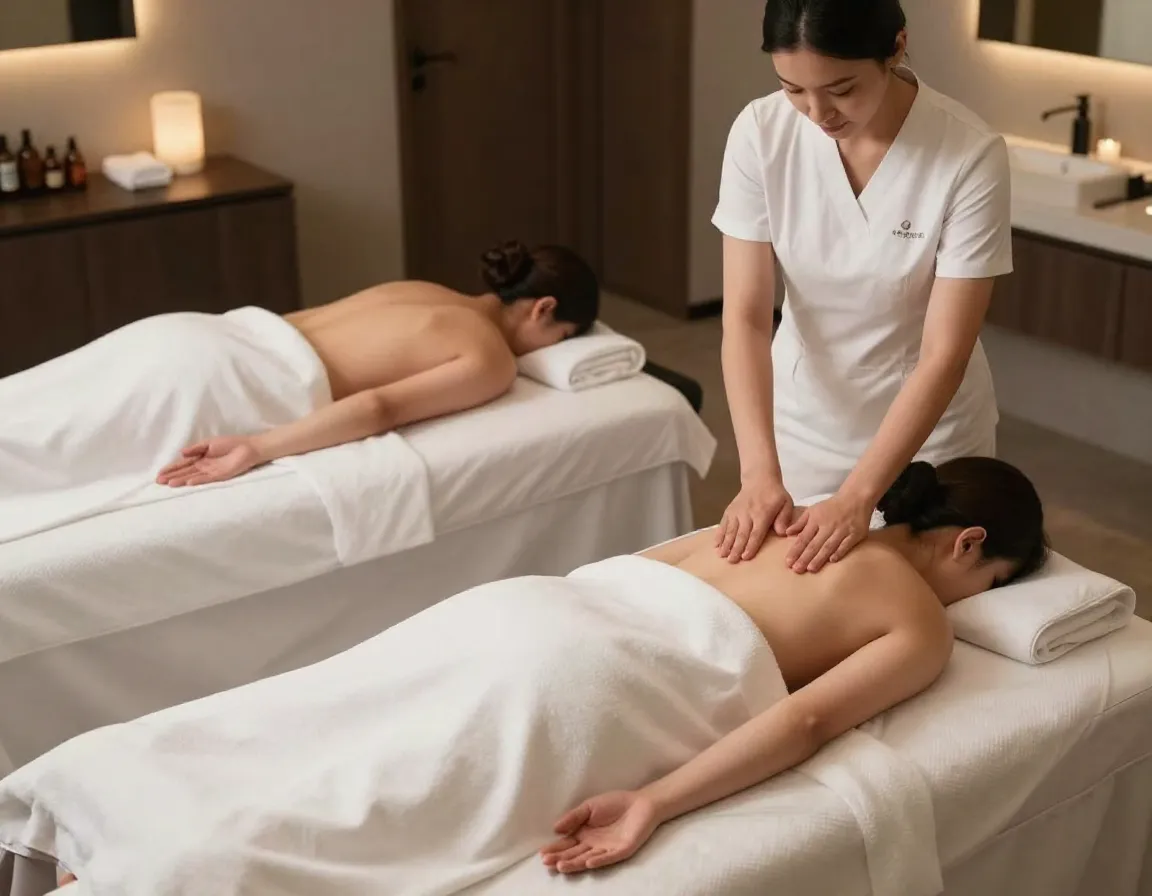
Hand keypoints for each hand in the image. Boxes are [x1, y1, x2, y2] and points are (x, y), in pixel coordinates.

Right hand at [156, 436, 262, 486]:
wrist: (248, 447)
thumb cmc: (230, 443)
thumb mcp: (209, 443)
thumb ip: (196, 448)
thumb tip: (181, 452)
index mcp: (199, 458)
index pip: (182, 464)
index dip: (171, 468)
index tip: (159, 473)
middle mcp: (203, 466)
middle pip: (185, 472)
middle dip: (172, 476)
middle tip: (159, 481)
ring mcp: (211, 472)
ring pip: (193, 477)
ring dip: (181, 480)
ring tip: (169, 484)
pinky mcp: (220, 475)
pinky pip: (207, 479)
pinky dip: (197, 480)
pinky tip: (188, 483)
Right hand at [539, 790, 659, 874]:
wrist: (640, 803)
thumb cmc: (614, 803)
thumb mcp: (589, 807)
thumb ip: (573, 817)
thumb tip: (555, 828)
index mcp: (584, 834)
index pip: (566, 844)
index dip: (555, 848)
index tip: (542, 853)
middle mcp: (593, 845)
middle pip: (574, 853)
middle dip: (560, 858)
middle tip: (546, 862)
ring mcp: (607, 849)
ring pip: (587, 858)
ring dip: (575, 863)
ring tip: (561, 866)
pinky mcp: (621, 851)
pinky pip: (608, 857)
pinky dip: (598, 860)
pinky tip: (587, 862)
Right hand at [716, 477, 794, 562]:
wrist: (760, 479)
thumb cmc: (775, 495)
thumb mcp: (786, 504)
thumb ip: (784, 518)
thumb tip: (782, 533)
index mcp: (762, 514)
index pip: (756, 533)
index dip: (750, 545)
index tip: (745, 557)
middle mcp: (747, 514)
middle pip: (741, 534)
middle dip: (736, 548)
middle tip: (731, 561)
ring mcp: (736, 512)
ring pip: (730, 530)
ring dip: (726, 543)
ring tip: (721, 555)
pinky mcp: (729, 511)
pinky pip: (723, 523)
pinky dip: (719, 534)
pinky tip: (715, 544)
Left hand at [784, 491, 873, 572]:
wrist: (856, 498)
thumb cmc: (832, 506)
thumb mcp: (813, 510)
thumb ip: (800, 523)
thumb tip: (786, 533)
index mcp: (816, 520)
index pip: (803, 538)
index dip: (795, 550)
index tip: (788, 562)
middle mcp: (828, 526)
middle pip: (814, 544)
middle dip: (805, 557)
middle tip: (796, 569)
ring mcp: (842, 530)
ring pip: (829, 546)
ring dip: (820, 558)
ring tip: (811, 569)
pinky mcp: (855, 533)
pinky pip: (846, 544)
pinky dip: (839, 552)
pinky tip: (832, 561)